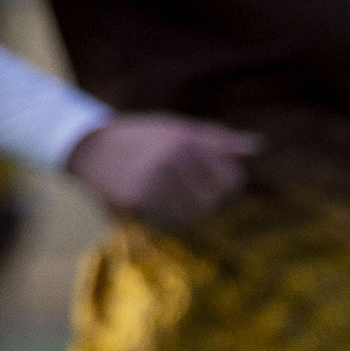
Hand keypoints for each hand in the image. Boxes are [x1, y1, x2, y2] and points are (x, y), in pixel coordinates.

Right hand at [66, 114, 260, 228]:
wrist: (89, 147)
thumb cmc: (143, 137)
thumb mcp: (179, 129)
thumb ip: (219, 140)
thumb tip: (260, 146)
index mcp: (184, 141)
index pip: (231, 179)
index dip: (228, 182)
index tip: (215, 177)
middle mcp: (170, 161)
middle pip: (213, 201)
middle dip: (208, 197)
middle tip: (188, 186)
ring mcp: (152, 182)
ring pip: (192, 214)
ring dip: (187, 209)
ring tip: (170, 192)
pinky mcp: (136, 201)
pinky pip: (169, 221)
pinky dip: (170, 217)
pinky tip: (158, 201)